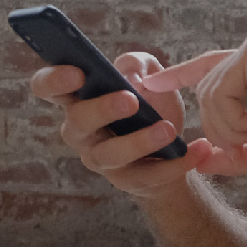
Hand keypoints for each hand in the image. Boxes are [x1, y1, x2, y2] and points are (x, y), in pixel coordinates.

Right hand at [29, 51, 213, 199]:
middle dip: (101, 110)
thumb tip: (130, 76)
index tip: (77, 73)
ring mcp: (102, 160)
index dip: (54, 79)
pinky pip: (150, 175)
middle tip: (130, 100)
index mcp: (78, 99)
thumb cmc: (150, 106)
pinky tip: (200, 148)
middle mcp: (81, 131)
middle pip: (77, 121)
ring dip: (140, 141)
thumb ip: (138, 64)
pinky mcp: (130, 182)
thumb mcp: (148, 76)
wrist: (173, 149)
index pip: (46, 87)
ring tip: (169, 129)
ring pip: (111, 154)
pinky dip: (178, 163)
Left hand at [143, 28, 246, 176]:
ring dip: (231, 129)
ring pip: (208, 95)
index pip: (209, 68)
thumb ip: (235, 154)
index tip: (150, 84)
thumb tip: (199, 161)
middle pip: (204, 91)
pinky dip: (235, 121)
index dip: (177, 75)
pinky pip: (220, 94)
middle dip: (221, 129)